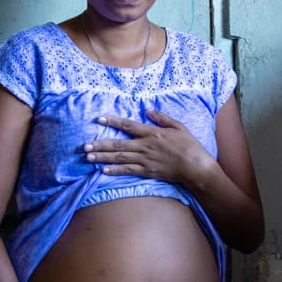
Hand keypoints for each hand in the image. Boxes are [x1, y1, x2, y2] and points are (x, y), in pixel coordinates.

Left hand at [83, 110, 214, 186]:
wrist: (196, 166)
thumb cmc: (189, 145)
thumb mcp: (178, 126)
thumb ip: (162, 118)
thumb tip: (148, 110)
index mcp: (152, 133)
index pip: (128, 126)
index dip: (112, 122)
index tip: (99, 119)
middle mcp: (146, 146)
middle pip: (118, 144)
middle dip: (100, 144)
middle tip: (85, 145)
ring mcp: (145, 160)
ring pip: (120, 158)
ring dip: (103, 157)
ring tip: (88, 157)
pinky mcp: (147, 172)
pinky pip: (128, 170)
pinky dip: (115, 170)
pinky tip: (103, 170)